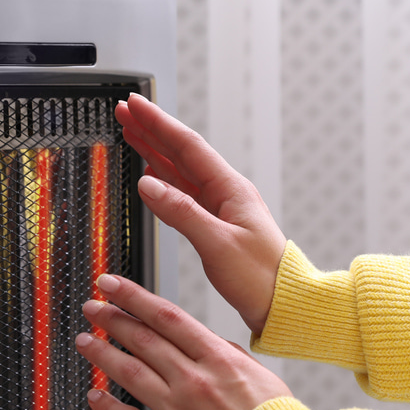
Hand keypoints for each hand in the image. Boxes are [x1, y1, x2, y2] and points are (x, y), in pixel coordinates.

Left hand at [77, 273, 292, 409]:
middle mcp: (194, 381)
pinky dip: (107, 407)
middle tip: (92, 307)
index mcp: (219, 360)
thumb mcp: (264, 379)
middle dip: (112, 319)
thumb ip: (233, 359)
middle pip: (143, 340)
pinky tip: (94, 395)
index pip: (166, 317)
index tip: (112, 285)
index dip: (133, 297)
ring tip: (85, 341)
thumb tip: (214, 345)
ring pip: (130, 374)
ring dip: (102, 354)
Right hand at [116, 93, 286, 334]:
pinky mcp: (214, 225)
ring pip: (179, 170)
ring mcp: (219, 207)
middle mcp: (225, 192)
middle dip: (151, 129)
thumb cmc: (261, 277)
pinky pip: (182, 192)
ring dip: (153, 150)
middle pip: (181, 152)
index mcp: (230, 189)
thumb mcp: (218, 244)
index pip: (187, 145)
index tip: (136, 105)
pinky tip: (150, 174)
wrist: (283, 304)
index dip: (158, 123)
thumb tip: (147, 185)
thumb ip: (181, 213)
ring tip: (131, 132)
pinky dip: (162, 179)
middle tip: (125, 110)